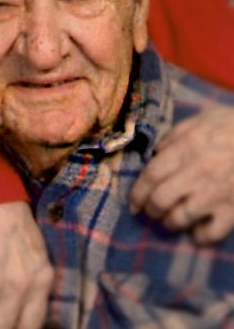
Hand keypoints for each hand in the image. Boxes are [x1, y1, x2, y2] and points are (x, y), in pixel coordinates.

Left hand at [129, 106, 233, 243]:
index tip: (133, 202)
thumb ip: (173, 137)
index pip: (151, 175)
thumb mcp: (199, 121)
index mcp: (186, 148)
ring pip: (180, 219)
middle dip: (149, 209)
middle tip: (149, 210)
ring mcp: (216, 194)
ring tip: (168, 220)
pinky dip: (200, 236)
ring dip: (168, 222)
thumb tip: (155, 155)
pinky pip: (211, 233)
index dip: (137, 192)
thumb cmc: (231, 126)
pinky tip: (197, 230)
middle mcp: (197, 173)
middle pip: (160, 200)